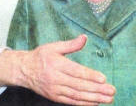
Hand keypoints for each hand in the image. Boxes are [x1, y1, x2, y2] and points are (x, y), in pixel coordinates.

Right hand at [0, 35, 115, 104]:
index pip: (76, 71)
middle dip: (97, 89)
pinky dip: (84, 103)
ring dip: (94, 98)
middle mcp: (56, 78)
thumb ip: (71, 44)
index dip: (90, 76)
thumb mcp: (54, 46)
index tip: (103, 79)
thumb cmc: (40, 56)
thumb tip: (84, 38)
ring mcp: (55, 89)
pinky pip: (71, 101)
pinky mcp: (54, 97)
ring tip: (108, 98)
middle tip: (111, 91)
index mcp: (57, 64)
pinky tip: (95, 102)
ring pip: (77, 95)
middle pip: (79, 85)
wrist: (23, 70)